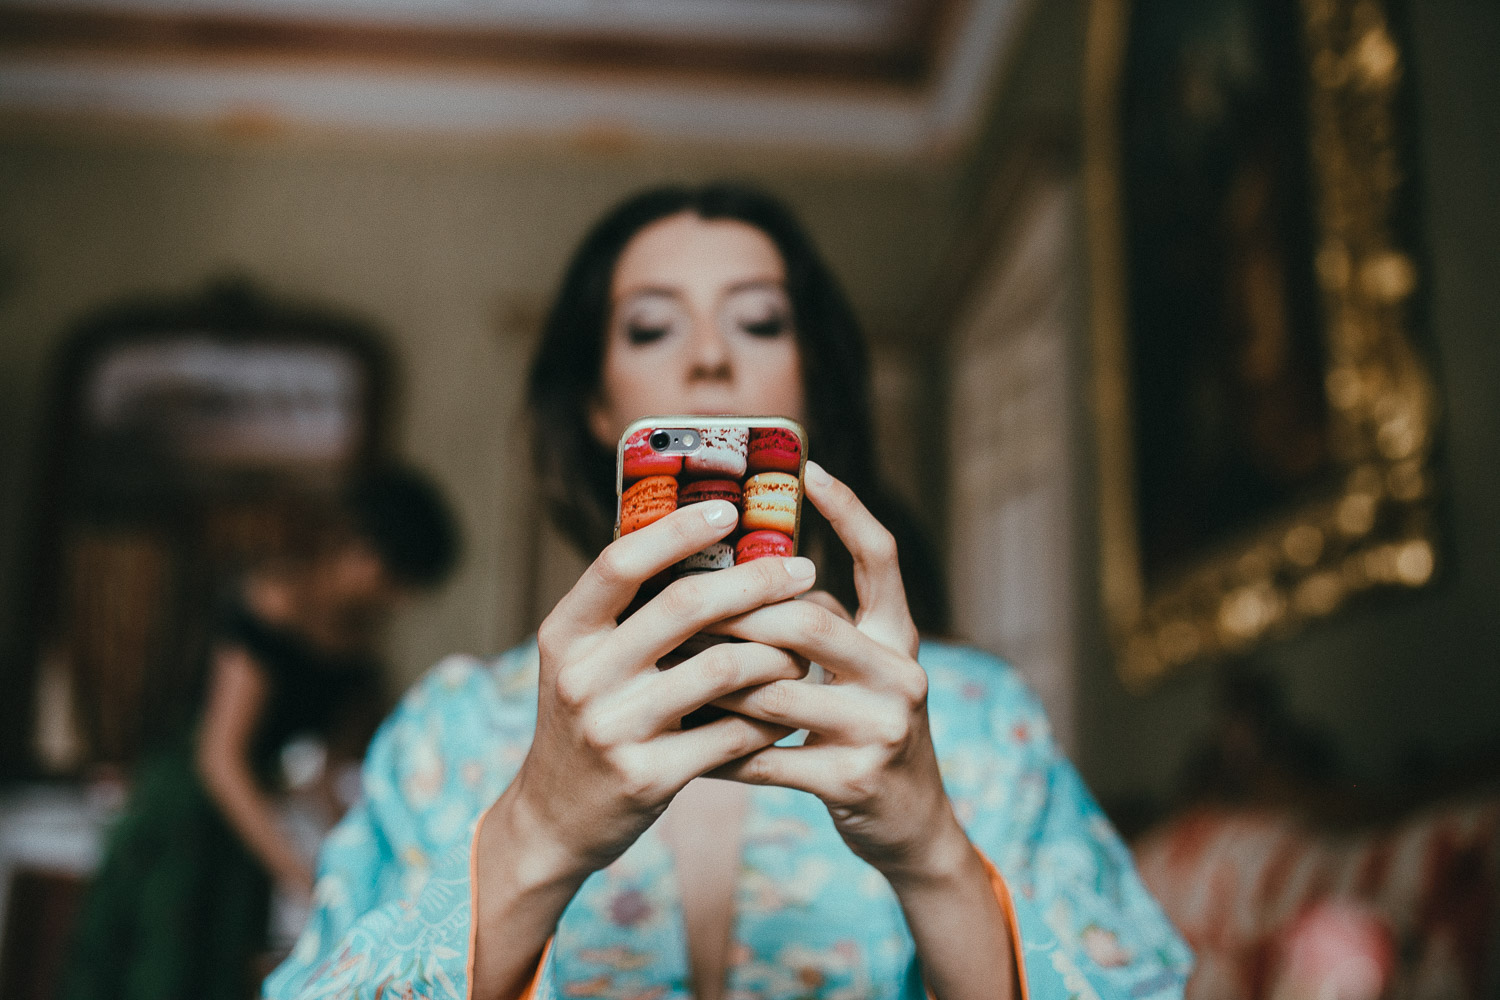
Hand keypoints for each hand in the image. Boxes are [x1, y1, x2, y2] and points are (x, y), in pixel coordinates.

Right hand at [492, 499, 814, 886]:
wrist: (553, 820)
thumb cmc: (585, 722)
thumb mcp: (581, 661)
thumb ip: (627, 614)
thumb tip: (701, 541)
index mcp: (566, 634)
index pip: (620, 563)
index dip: (678, 531)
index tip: (731, 509)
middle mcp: (583, 676)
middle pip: (685, 606)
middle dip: (756, 582)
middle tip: (803, 571)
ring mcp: (615, 729)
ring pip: (722, 669)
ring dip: (776, 654)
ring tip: (803, 648)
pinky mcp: (649, 778)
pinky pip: (731, 734)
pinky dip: (769, 717)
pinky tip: (790, 706)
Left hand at [707, 462, 967, 882]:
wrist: (913, 827)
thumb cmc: (867, 734)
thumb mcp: (864, 674)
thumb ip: (823, 629)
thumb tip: (741, 578)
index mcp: (899, 639)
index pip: (882, 560)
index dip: (850, 511)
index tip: (810, 468)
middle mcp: (899, 675)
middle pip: (810, 624)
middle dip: (739, 615)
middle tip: (682, 604)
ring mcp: (881, 730)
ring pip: (778, 693)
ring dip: (717, 685)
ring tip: (667, 670)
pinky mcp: (853, 781)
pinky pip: (768, 759)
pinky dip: (722, 751)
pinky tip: (686, 744)